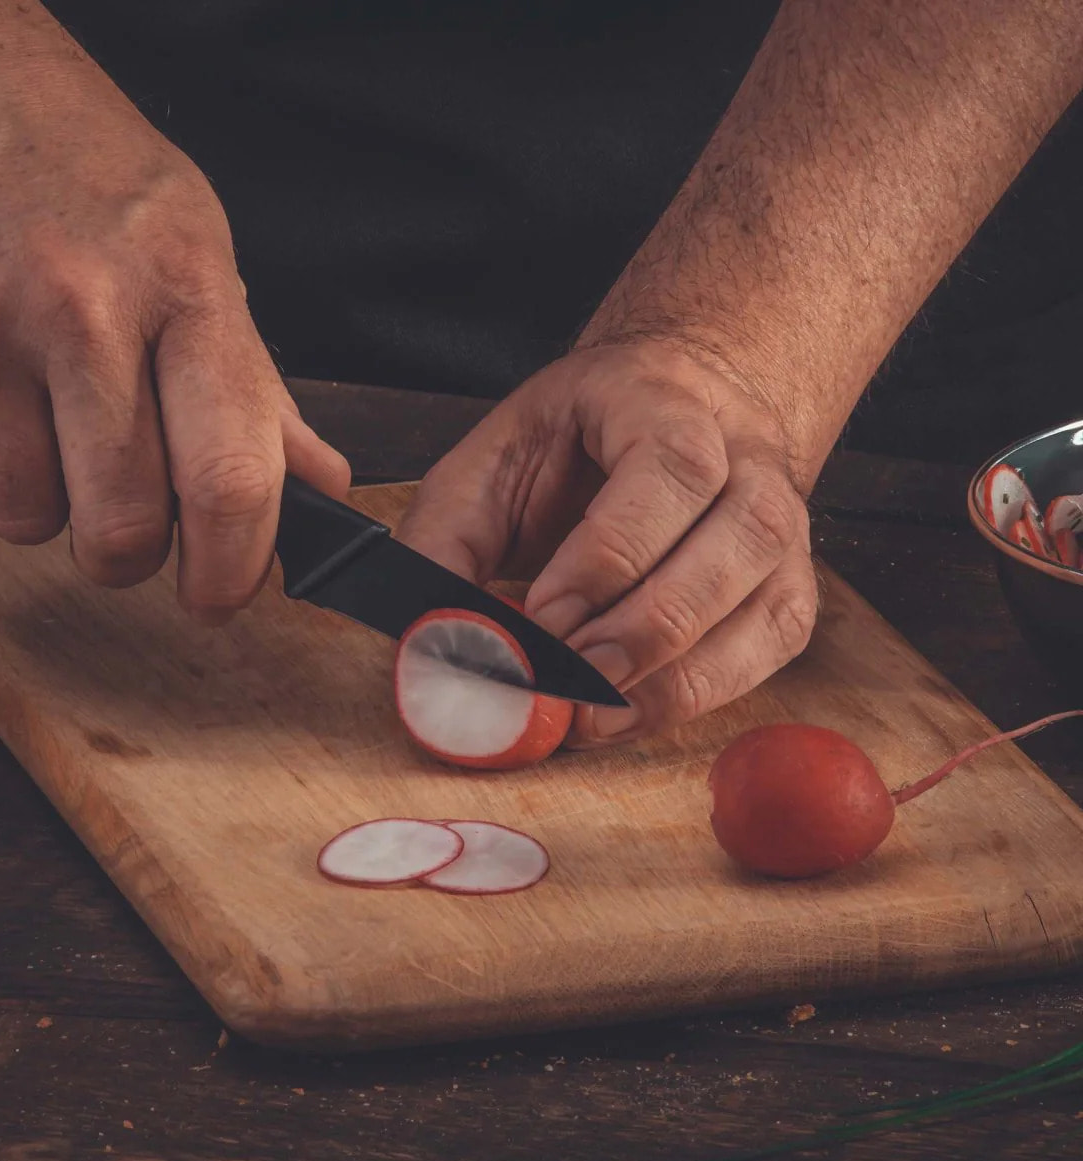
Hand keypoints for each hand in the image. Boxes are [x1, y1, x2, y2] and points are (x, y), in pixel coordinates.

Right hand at [0, 2, 348, 621]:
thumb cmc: (89, 169)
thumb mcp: (200, 252)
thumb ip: (256, 384)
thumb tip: (319, 485)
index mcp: (182, 290)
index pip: (228, 479)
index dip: (233, 569)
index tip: (222, 594)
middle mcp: (78, 310)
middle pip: (121, 529)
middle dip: (132, 554)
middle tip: (132, 523)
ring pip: (24, 517)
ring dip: (49, 505)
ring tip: (53, 427)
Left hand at [395, 342, 817, 745]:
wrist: (663, 412)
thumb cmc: (571, 444)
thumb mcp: (491, 463)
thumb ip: (445, 541)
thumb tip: (424, 638)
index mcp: (664, 398)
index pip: (670, 469)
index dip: (609, 556)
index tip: (543, 619)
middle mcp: (747, 454)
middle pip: (740, 535)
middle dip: (647, 625)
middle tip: (570, 679)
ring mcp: (783, 521)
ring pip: (770, 600)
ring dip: (681, 672)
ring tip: (596, 711)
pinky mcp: (788, 581)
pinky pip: (773, 644)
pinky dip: (708, 691)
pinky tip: (636, 710)